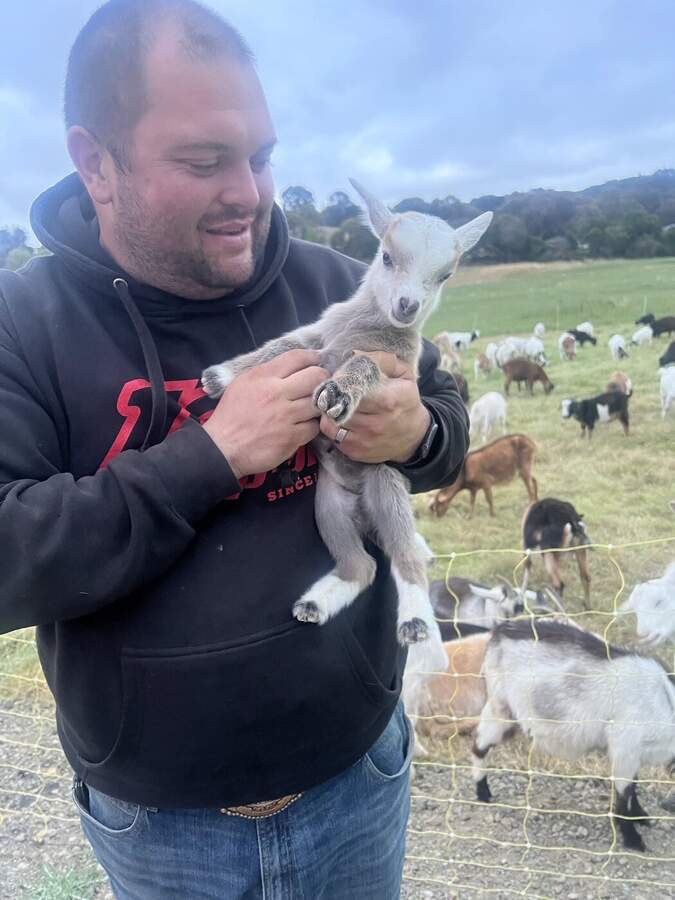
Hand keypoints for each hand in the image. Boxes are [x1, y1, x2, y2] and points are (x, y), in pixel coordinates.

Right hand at [203, 350, 327, 477]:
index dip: (312, 358)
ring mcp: (286, 416)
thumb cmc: (231, 414)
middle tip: (320, 385)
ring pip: (319, 403)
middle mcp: (276, 393)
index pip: (297, 357)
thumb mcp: (242, 383)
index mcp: (263, 377)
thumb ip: (267, 373)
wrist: (222, 448)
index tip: (316, 362)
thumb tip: (291, 367)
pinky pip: (314, 427)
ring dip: (318, 405)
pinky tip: (303, 426)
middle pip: (316, 377)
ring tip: (311, 408)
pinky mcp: (291, 437)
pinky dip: (311, 426)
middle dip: (322, 379)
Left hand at [319, 351, 430, 463]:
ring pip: (329, 421)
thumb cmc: (405, 401)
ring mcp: (364, 440)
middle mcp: (375, 422)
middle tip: (333, 389)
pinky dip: (332, 426)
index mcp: (388, 399)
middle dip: (332, 394)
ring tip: (336, 405)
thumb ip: (381, 360)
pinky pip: (331, 436)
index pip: (353, 385)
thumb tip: (355, 353)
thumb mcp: (403, 375)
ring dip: (329, 411)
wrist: (413, 438)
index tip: (340, 376)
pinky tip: (341, 420)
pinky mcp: (355, 452)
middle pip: (337, 404)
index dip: (341, 379)